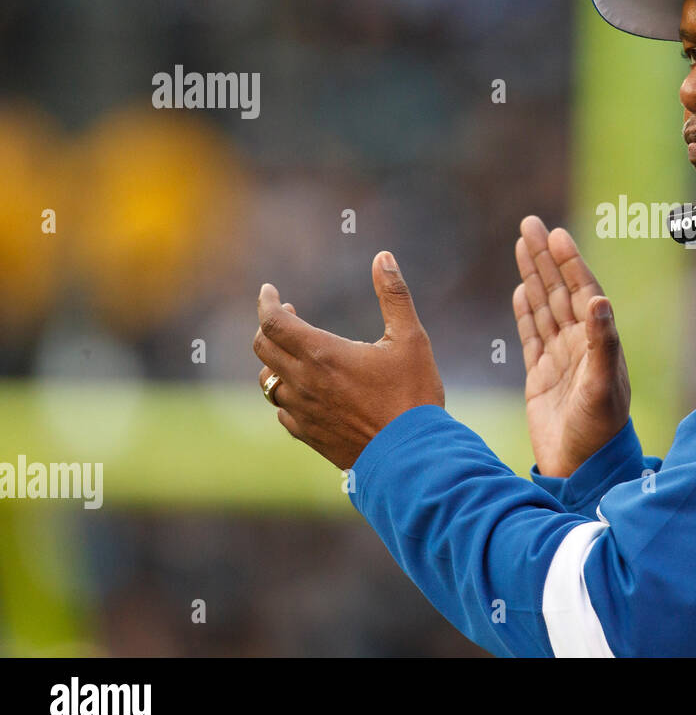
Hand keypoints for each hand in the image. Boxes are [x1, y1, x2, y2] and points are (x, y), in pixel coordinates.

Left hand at [253, 251, 443, 469]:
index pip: (272, 322)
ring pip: (267, 380)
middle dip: (269, 326)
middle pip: (263, 348)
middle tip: (288, 315)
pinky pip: (282, 411)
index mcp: (321, 354)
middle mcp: (303, 382)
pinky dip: (286, 394)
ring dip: (275, 361)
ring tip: (295, 352)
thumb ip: (394, 295)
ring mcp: (302, 412)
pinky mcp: (309, 435)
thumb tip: (383, 257)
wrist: (411, 457)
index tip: (270, 292)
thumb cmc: (413, 396)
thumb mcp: (411, 338)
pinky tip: (304, 392)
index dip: (266, 303)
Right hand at [514, 216, 629, 477]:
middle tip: (529, 223)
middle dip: (545, 257)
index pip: (582, 290)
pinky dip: (525, 311)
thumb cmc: (598, 431)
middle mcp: (580, 344)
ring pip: (543, 307)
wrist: (581, 469)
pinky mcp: (541, 376)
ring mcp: (560, 359)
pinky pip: (531, 334)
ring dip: (533, 276)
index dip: (569, 262)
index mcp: (598, 341)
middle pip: (559, 290)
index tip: (556, 233)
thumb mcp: (601, 387)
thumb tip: (598, 300)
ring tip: (522, 244)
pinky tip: (520, 289)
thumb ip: (601, 343)